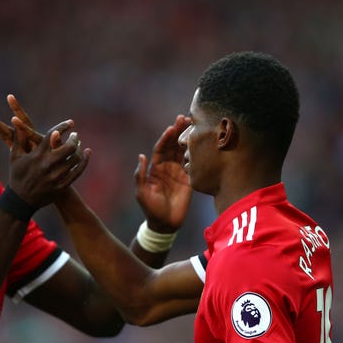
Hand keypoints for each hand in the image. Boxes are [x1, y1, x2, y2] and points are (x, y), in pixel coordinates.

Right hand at [0, 96, 89, 208]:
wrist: (20, 201)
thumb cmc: (17, 175)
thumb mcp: (15, 156)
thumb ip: (20, 138)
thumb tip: (16, 120)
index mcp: (37, 156)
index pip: (53, 135)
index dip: (63, 127)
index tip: (70, 123)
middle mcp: (47, 165)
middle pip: (68, 147)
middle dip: (74, 139)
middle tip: (75, 135)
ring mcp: (56, 177)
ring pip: (75, 159)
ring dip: (79, 149)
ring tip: (78, 144)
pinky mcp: (62, 186)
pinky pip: (78, 171)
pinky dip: (84, 161)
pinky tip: (87, 153)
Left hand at [135, 115, 191, 232]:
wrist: (165, 224)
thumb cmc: (150, 209)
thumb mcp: (142, 193)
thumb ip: (141, 175)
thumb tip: (141, 156)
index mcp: (155, 168)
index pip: (161, 148)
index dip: (166, 137)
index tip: (172, 127)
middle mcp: (167, 167)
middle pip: (173, 145)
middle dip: (179, 131)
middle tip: (185, 118)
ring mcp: (179, 172)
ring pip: (184, 151)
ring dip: (188, 138)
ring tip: (195, 125)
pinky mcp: (189, 179)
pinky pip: (193, 162)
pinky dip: (196, 152)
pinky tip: (202, 143)